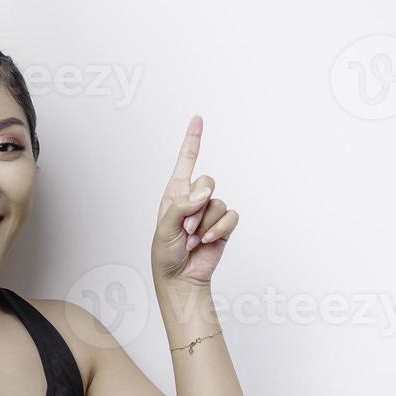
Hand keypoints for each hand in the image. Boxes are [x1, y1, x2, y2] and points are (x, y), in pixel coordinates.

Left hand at [152, 115, 239, 286]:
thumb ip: (182, 207)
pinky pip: (230, 216)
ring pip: (218, 202)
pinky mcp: (223, 225)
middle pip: (208, 181)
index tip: (197, 119)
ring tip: (192, 239)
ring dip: (205, 223)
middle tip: (185, 228)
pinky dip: (219, 229)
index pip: (185, 162)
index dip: (192, 140)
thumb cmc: (165, 254)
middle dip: (196, 206)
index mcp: (175, 193)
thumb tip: (203, 195)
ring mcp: (209, 212)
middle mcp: (194, 198)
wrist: (180, 277)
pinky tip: (207, 241)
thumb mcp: (165, 228)